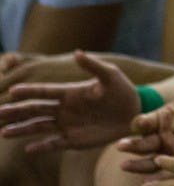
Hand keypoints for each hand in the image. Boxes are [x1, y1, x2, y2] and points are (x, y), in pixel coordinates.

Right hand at [0, 50, 139, 152]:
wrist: (134, 112)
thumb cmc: (122, 91)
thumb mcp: (111, 76)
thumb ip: (94, 66)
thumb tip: (78, 52)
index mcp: (70, 92)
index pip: (44, 92)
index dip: (29, 92)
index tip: (13, 91)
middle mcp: (63, 109)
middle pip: (34, 110)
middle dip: (16, 111)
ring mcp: (66, 125)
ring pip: (38, 127)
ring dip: (21, 129)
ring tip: (4, 132)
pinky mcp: (73, 140)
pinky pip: (53, 143)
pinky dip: (41, 146)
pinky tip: (28, 148)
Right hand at [117, 84, 173, 168]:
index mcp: (167, 116)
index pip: (146, 122)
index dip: (140, 125)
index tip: (140, 125)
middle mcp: (170, 134)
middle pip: (146, 143)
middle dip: (133, 145)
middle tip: (121, 147)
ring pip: (154, 159)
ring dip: (140, 163)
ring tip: (126, 165)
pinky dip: (161, 175)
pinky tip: (149, 179)